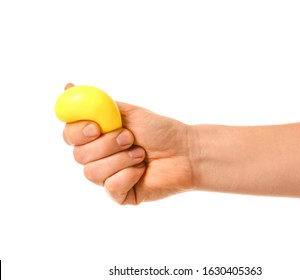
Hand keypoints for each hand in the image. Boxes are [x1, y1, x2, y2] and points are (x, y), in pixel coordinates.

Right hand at [63, 84, 194, 204]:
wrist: (185, 152)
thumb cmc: (160, 130)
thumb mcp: (129, 112)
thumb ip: (98, 104)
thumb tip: (68, 87)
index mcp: (98, 136)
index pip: (70, 135)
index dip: (78, 132)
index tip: (96, 128)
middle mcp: (99, 157)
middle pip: (78, 156)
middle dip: (107, 145)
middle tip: (130, 138)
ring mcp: (108, 177)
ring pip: (92, 172)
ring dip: (120, 160)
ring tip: (140, 154)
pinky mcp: (120, 194)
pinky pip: (110, 187)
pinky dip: (128, 175)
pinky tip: (142, 170)